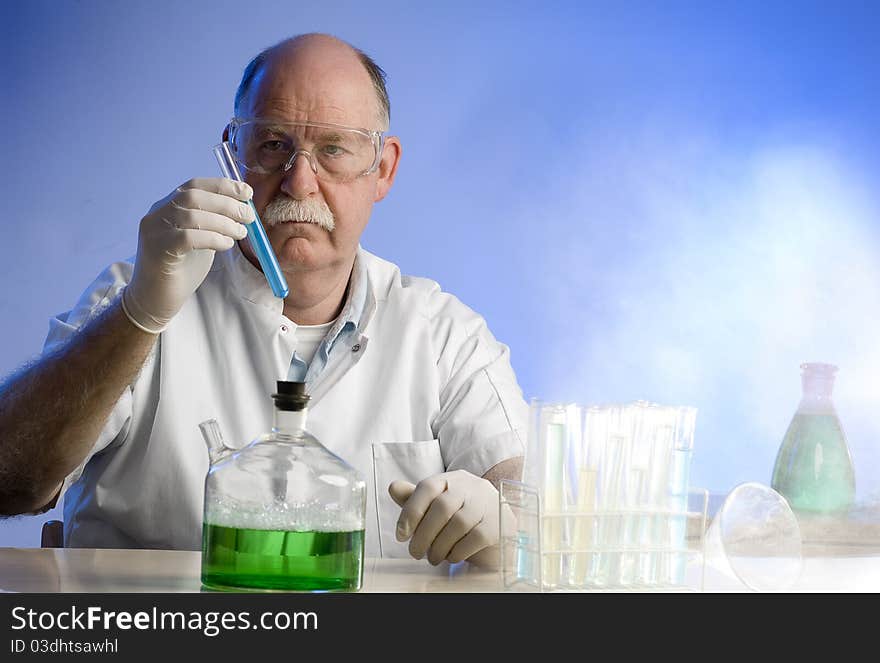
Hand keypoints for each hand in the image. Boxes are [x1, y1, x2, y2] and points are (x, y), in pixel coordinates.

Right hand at [121, 178, 253, 332]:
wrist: (154, 300)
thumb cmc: (181, 270)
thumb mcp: (201, 240)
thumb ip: (213, 223)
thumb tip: (242, 211)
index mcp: (167, 207)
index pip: (194, 186)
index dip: (222, 186)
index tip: (246, 192)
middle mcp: (157, 214)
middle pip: (194, 196)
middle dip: (226, 204)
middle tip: (249, 217)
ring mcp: (154, 230)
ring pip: (192, 215)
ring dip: (223, 222)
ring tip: (240, 233)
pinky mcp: (157, 249)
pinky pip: (188, 237)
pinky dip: (212, 238)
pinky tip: (225, 245)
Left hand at [388, 470, 514, 568]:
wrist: (499, 526)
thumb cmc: (462, 515)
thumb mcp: (437, 505)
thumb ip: (415, 499)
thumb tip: (393, 488)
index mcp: (453, 479)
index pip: (428, 487)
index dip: (411, 511)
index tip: (401, 535)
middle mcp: (471, 486)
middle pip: (442, 507)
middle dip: (424, 534)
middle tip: (415, 553)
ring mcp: (487, 503)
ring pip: (458, 523)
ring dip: (440, 546)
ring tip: (433, 558)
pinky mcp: (499, 522)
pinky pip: (476, 537)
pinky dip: (458, 551)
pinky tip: (451, 557)